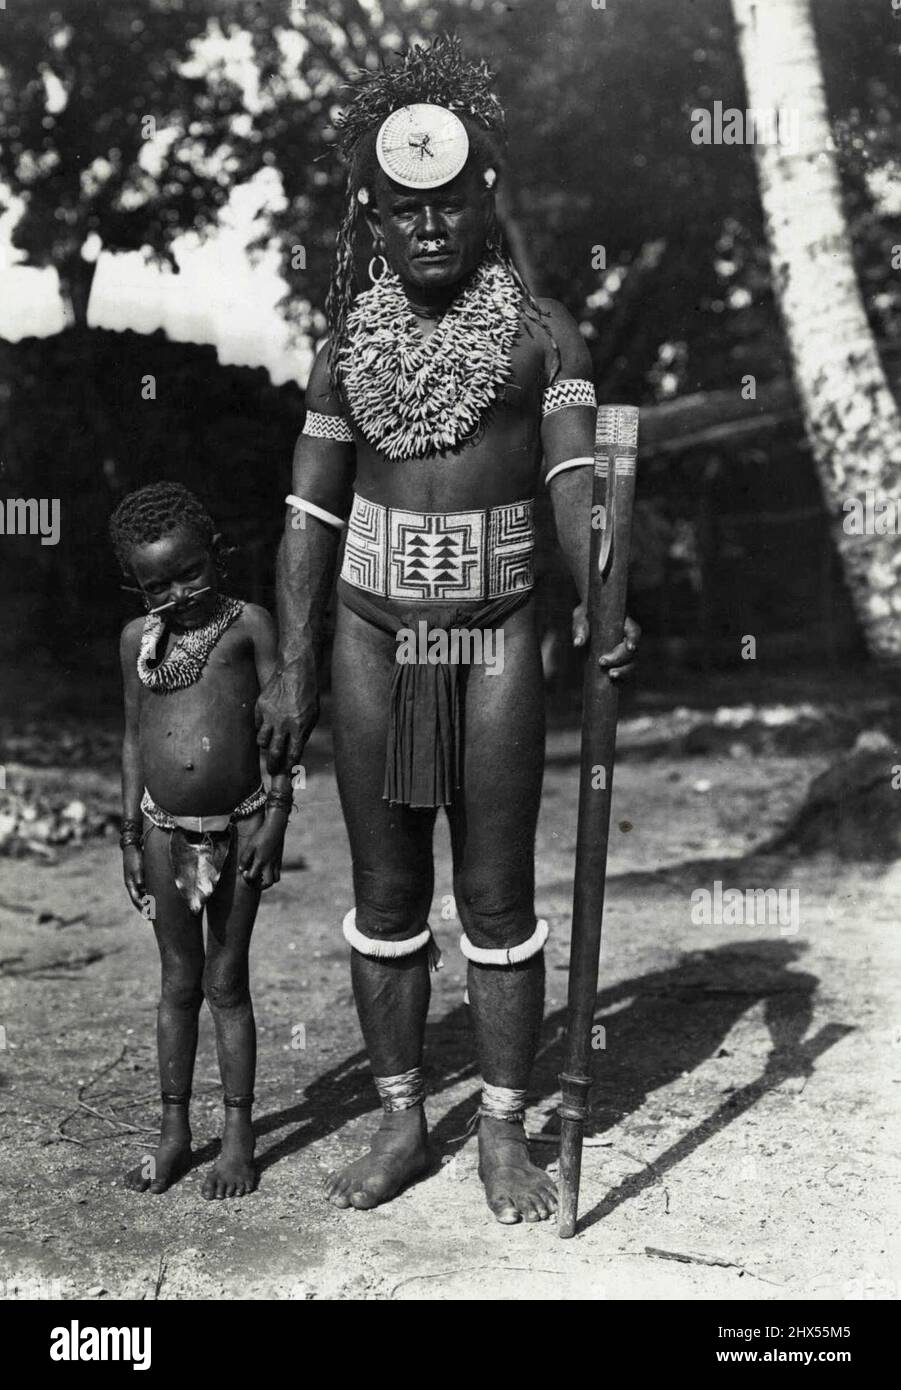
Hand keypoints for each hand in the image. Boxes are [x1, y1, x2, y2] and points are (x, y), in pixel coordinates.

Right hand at [122, 844, 148, 914]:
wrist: (133, 847)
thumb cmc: (135, 857)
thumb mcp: (137, 868)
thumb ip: (140, 879)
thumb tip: (142, 888)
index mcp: (130, 884)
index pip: (136, 900)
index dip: (142, 909)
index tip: (148, 916)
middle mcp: (133, 884)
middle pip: (139, 900)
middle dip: (145, 909)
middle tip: (151, 918)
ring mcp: (136, 881)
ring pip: (142, 895)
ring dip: (148, 903)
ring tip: (155, 911)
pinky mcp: (140, 877)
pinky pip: (145, 889)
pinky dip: (149, 895)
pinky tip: (156, 898)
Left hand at [238, 819, 285, 890]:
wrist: (276, 827)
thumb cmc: (261, 835)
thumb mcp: (250, 845)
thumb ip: (245, 858)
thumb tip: (241, 868)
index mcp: (261, 861)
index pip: (253, 876)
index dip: (246, 877)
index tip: (244, 872)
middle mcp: (270, 865)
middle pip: (268, 883)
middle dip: (260, 886)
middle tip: (255, 880)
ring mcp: (276, 862)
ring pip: (276, 879)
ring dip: (269, 880)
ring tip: (262, 875)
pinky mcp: (280, 859)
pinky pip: (278, 871)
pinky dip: (272, 873)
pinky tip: (267, 866)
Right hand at [255, 652, 318, 775]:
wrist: (295, 670)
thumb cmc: (307, 694)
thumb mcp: (312, 716)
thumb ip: (303, 734)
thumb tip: (294, 753)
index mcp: (299, 726)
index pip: (292, 755)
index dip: (288, 768)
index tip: (286, 775)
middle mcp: (283, 723)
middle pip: (274, 753)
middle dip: (273, 766)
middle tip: (272, 771)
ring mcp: (269, 715)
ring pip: (261, 741)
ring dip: (266, 746)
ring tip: (270, 744)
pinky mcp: (259, 706)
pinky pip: (257, 725)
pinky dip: (262, 728)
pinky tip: (267, 725)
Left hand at [572, 605, 639, 680]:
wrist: (587, 620)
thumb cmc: (586, 614)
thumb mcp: (581, 617)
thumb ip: (580, 628)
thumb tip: (577, 644)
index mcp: (624, 624)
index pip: (634, 631)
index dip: (634, 639)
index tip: (628, 647)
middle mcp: (627, 638)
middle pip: (632, 651)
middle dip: (620, 658)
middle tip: (602, 661)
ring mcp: (624, 652)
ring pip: (632, 664)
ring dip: (624, 671)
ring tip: (610, 675)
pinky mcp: (618, 662)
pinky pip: (624, 672)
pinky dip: (621, 679)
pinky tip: (611, 682)